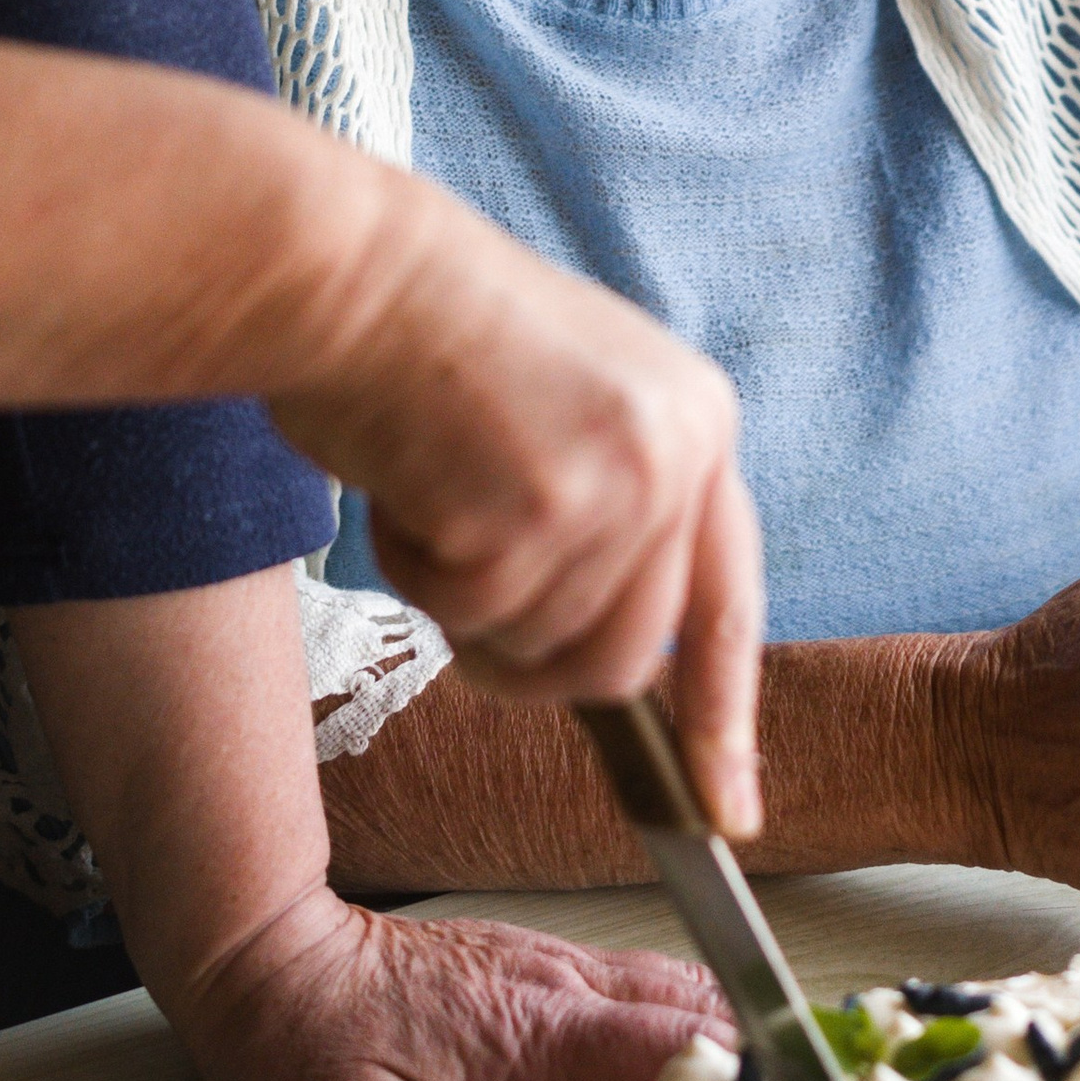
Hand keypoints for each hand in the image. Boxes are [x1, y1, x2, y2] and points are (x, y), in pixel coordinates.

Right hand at [0, 41, 762, 831]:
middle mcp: (678, 453)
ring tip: (432, 498)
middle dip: (529, 656)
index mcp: (699, 421)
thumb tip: (633, 647)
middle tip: (459, 576)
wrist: (348, 269)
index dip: (725, 716)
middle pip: (622, 659)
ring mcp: (610, 484)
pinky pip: (465, 619)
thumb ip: (620, 507)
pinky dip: (413, 574)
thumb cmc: (431, 340)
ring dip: (466, 608)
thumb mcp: (577, 405)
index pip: (727, 601)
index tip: (731, 811)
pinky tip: (405, 484)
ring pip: (542, 654)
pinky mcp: (529, 513)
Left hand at [164, 885, 730, 1080]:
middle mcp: (556, 982)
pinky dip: (682, 1017)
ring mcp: (546, 965)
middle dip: (759, 1051)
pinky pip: (631, 985)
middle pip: (690, 1003)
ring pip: (668, 984)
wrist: (258, 957)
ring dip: (726, 1030)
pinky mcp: (529, 967)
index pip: (668, 1044)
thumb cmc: (301, 1046)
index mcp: (534, 1025)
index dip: (741, 1078)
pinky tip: (700, 1060)